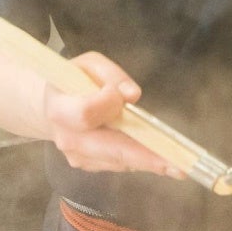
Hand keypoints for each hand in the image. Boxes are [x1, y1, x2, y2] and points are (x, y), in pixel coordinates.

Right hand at [42, 52, 182, 178]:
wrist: (53, 104)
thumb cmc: (74, 81)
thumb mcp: (89, 64)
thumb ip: (110, 74)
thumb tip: (131, 95)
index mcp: (60, 108)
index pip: (85, 113)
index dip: (106, 105)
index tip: (121, 96)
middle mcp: (67, 137)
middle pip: (108, 149)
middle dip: (144, 157)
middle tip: (178, 166)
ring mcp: (77, 156)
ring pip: (118, 161)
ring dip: (149, 163)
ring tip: (179, 165)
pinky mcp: (89, 165)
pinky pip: (119, 163)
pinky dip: (140, 161)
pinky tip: (159, 158)